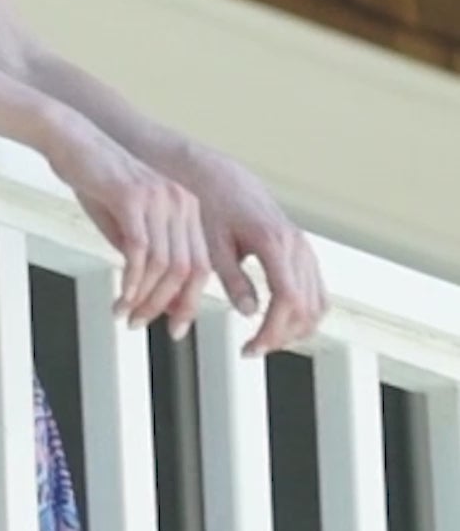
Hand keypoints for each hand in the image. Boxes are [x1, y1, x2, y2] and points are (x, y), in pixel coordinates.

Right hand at [46, 116, 210, 340]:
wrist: (71, 140)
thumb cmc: (95, 179)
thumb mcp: (126, 221)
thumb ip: (143, 254)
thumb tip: (154, 300)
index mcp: (186, 207)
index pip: (199, 266)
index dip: (188, 301)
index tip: (173, 326)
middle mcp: (180, 201)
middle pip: (186, 270)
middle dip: (164, 305)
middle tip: (140, 323)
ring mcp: (158, 197)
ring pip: (164, 265)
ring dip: (144, 298)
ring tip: (125, 314)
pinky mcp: (132, 197)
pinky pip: (139, 250)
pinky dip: (131, 280)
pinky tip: (120, 296)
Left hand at [180, 152, 326, 357]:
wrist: (224, 181)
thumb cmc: (214, 209)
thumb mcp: (214, 245)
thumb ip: (232, 279)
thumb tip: (248, 312)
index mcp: (273, 241)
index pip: (287, 299)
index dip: (273, 330)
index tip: (251, 348)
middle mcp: (296, 245)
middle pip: (305, 307)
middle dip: (281, 336)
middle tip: (252, 349)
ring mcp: (305, 249)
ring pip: (317, 303)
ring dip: (295, 330)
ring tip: (264, 340)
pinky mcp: (305, 253)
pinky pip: (317, 292)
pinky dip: (304, 315)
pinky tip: (279, 324)